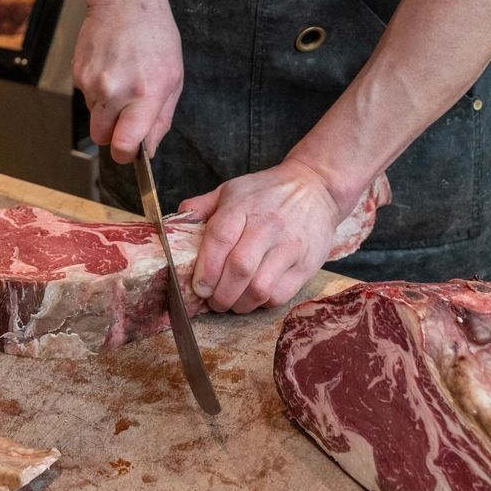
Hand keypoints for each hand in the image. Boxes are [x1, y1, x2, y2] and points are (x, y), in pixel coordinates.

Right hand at [73, 0, 183, 163]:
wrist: (125, 0)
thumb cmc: (155, 35)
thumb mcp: (174, 78)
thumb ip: (162, 119)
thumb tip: (150, 148)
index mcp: (146, 94)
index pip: (125, 145)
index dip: (127, 155)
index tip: (130, 153)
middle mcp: (116, 90)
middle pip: (102, 138)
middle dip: (113, 134)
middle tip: (126, 116)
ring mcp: (93, 82)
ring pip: (94, 117)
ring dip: (106, 109)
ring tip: (121, 80)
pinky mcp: (78, 73)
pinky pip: (87, 97)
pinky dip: (97, 90)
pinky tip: (111, 68)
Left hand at [179, 159, 343, 313]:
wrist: (316, 187)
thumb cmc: (267, 192)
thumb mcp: (231, 190)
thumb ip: (201, 207)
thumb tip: (174, 224)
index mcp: (242, 206)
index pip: (220, 239)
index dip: (205, 269)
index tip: (197, 287)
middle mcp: (267, 226)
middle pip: (239, 269)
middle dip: (220, 294)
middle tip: (212, 301)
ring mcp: (289, 246)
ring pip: (260, 288)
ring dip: (240, 303)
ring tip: (231, 303)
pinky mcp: (306, 265)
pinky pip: (280, 295)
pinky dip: (262, 303)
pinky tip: (253, 297)